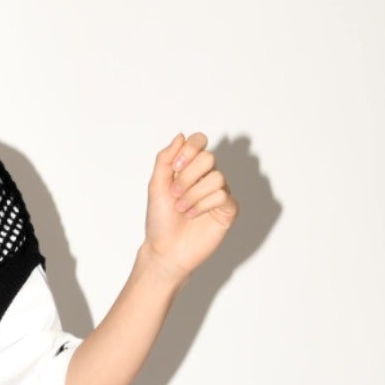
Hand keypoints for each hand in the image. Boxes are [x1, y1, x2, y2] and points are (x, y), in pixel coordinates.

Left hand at [143, 132, 238, 282]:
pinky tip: (193, 216)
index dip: (189, 150)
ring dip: (193, 195)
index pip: (199, 141)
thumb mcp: (155, 186)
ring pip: (217, 178)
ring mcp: (219, 192)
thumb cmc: (160, 220)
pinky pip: (223, 196)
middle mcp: (207, 177)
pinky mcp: (228, 209)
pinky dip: (204, 205)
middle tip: (174, 195)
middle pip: (209, 158)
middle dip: (187, 177)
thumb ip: (164, 159)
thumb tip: (180, 136)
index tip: (174, 168)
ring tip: (182, 210)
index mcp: (190, 168)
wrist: (165, 249)